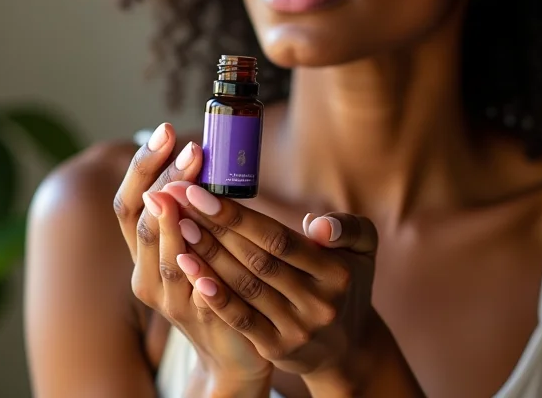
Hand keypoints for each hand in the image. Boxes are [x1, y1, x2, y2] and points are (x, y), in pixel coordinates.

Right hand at [113, 124, 272, 388]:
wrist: (230, 345)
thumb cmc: (215, 276)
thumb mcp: (196, 236)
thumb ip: (194, 202)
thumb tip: (203, 146)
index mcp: (144, 248)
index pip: (129, 201)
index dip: (144, 165)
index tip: (166, 130)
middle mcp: (146, 272)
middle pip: (145, 220)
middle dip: (166, 179)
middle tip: (193, 148)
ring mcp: (168, 298)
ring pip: (166, 255)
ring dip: (178, 219)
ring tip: (192, 186)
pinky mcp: (197, 317)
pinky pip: (193, 290)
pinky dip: (197, 267)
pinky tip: (204, 246)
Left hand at [161, 182, 380, 387]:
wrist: (347, 345)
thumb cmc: (348, 282)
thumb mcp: (363, 249)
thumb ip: (347, 228)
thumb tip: (317, 226)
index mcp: (336, 272)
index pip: (279, 240)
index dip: (238, 217)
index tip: (202, 193)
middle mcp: (317, 303)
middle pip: (256, 261)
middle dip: (213, 229)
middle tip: (178, 202)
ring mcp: (296, 329)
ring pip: (244, 287)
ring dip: (207, 256)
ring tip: (178, 227)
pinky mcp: (276, 349)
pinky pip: (240, 319)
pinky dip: (214, 295)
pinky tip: (190, 271)